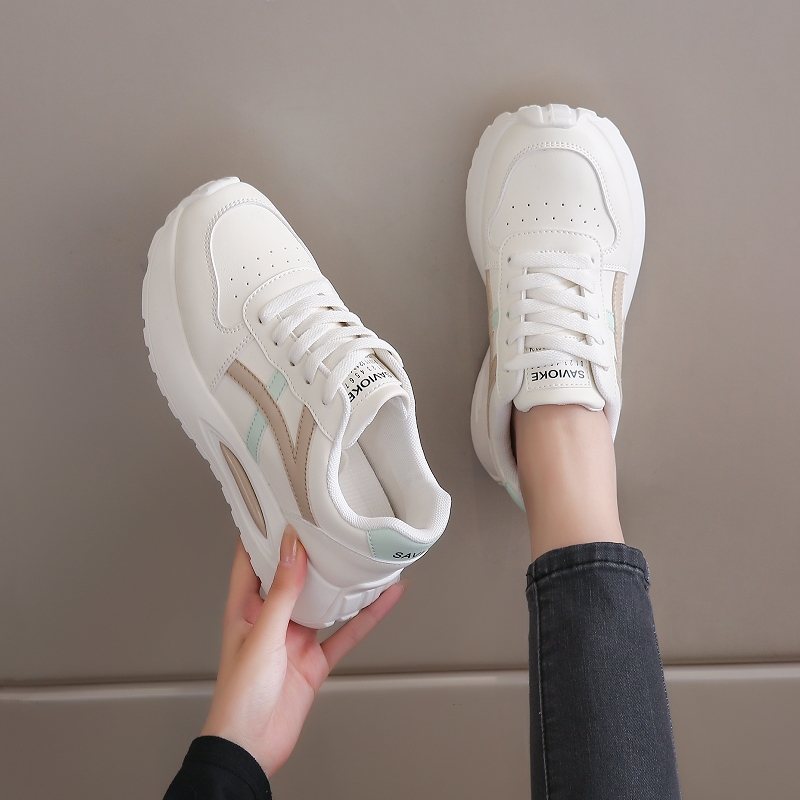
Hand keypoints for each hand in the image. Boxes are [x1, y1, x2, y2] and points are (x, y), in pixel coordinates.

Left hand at [201, 526, 404, 775]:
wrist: (251, 748)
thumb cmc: (239, 697)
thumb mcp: (262, 635)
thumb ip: (281, 592)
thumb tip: (291, 547)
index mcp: (244, 608)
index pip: (250, 559)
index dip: (262, 530)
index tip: (279, 503)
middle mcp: (270, 618)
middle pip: (292, 575)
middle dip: (310, 550)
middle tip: (329, 520)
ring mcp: (295, 638)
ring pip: (324, 600)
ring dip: (342, 582)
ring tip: (362, 554)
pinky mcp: (315, 660)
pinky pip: (345, 632)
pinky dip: (366, 616)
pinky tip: (384, 600)